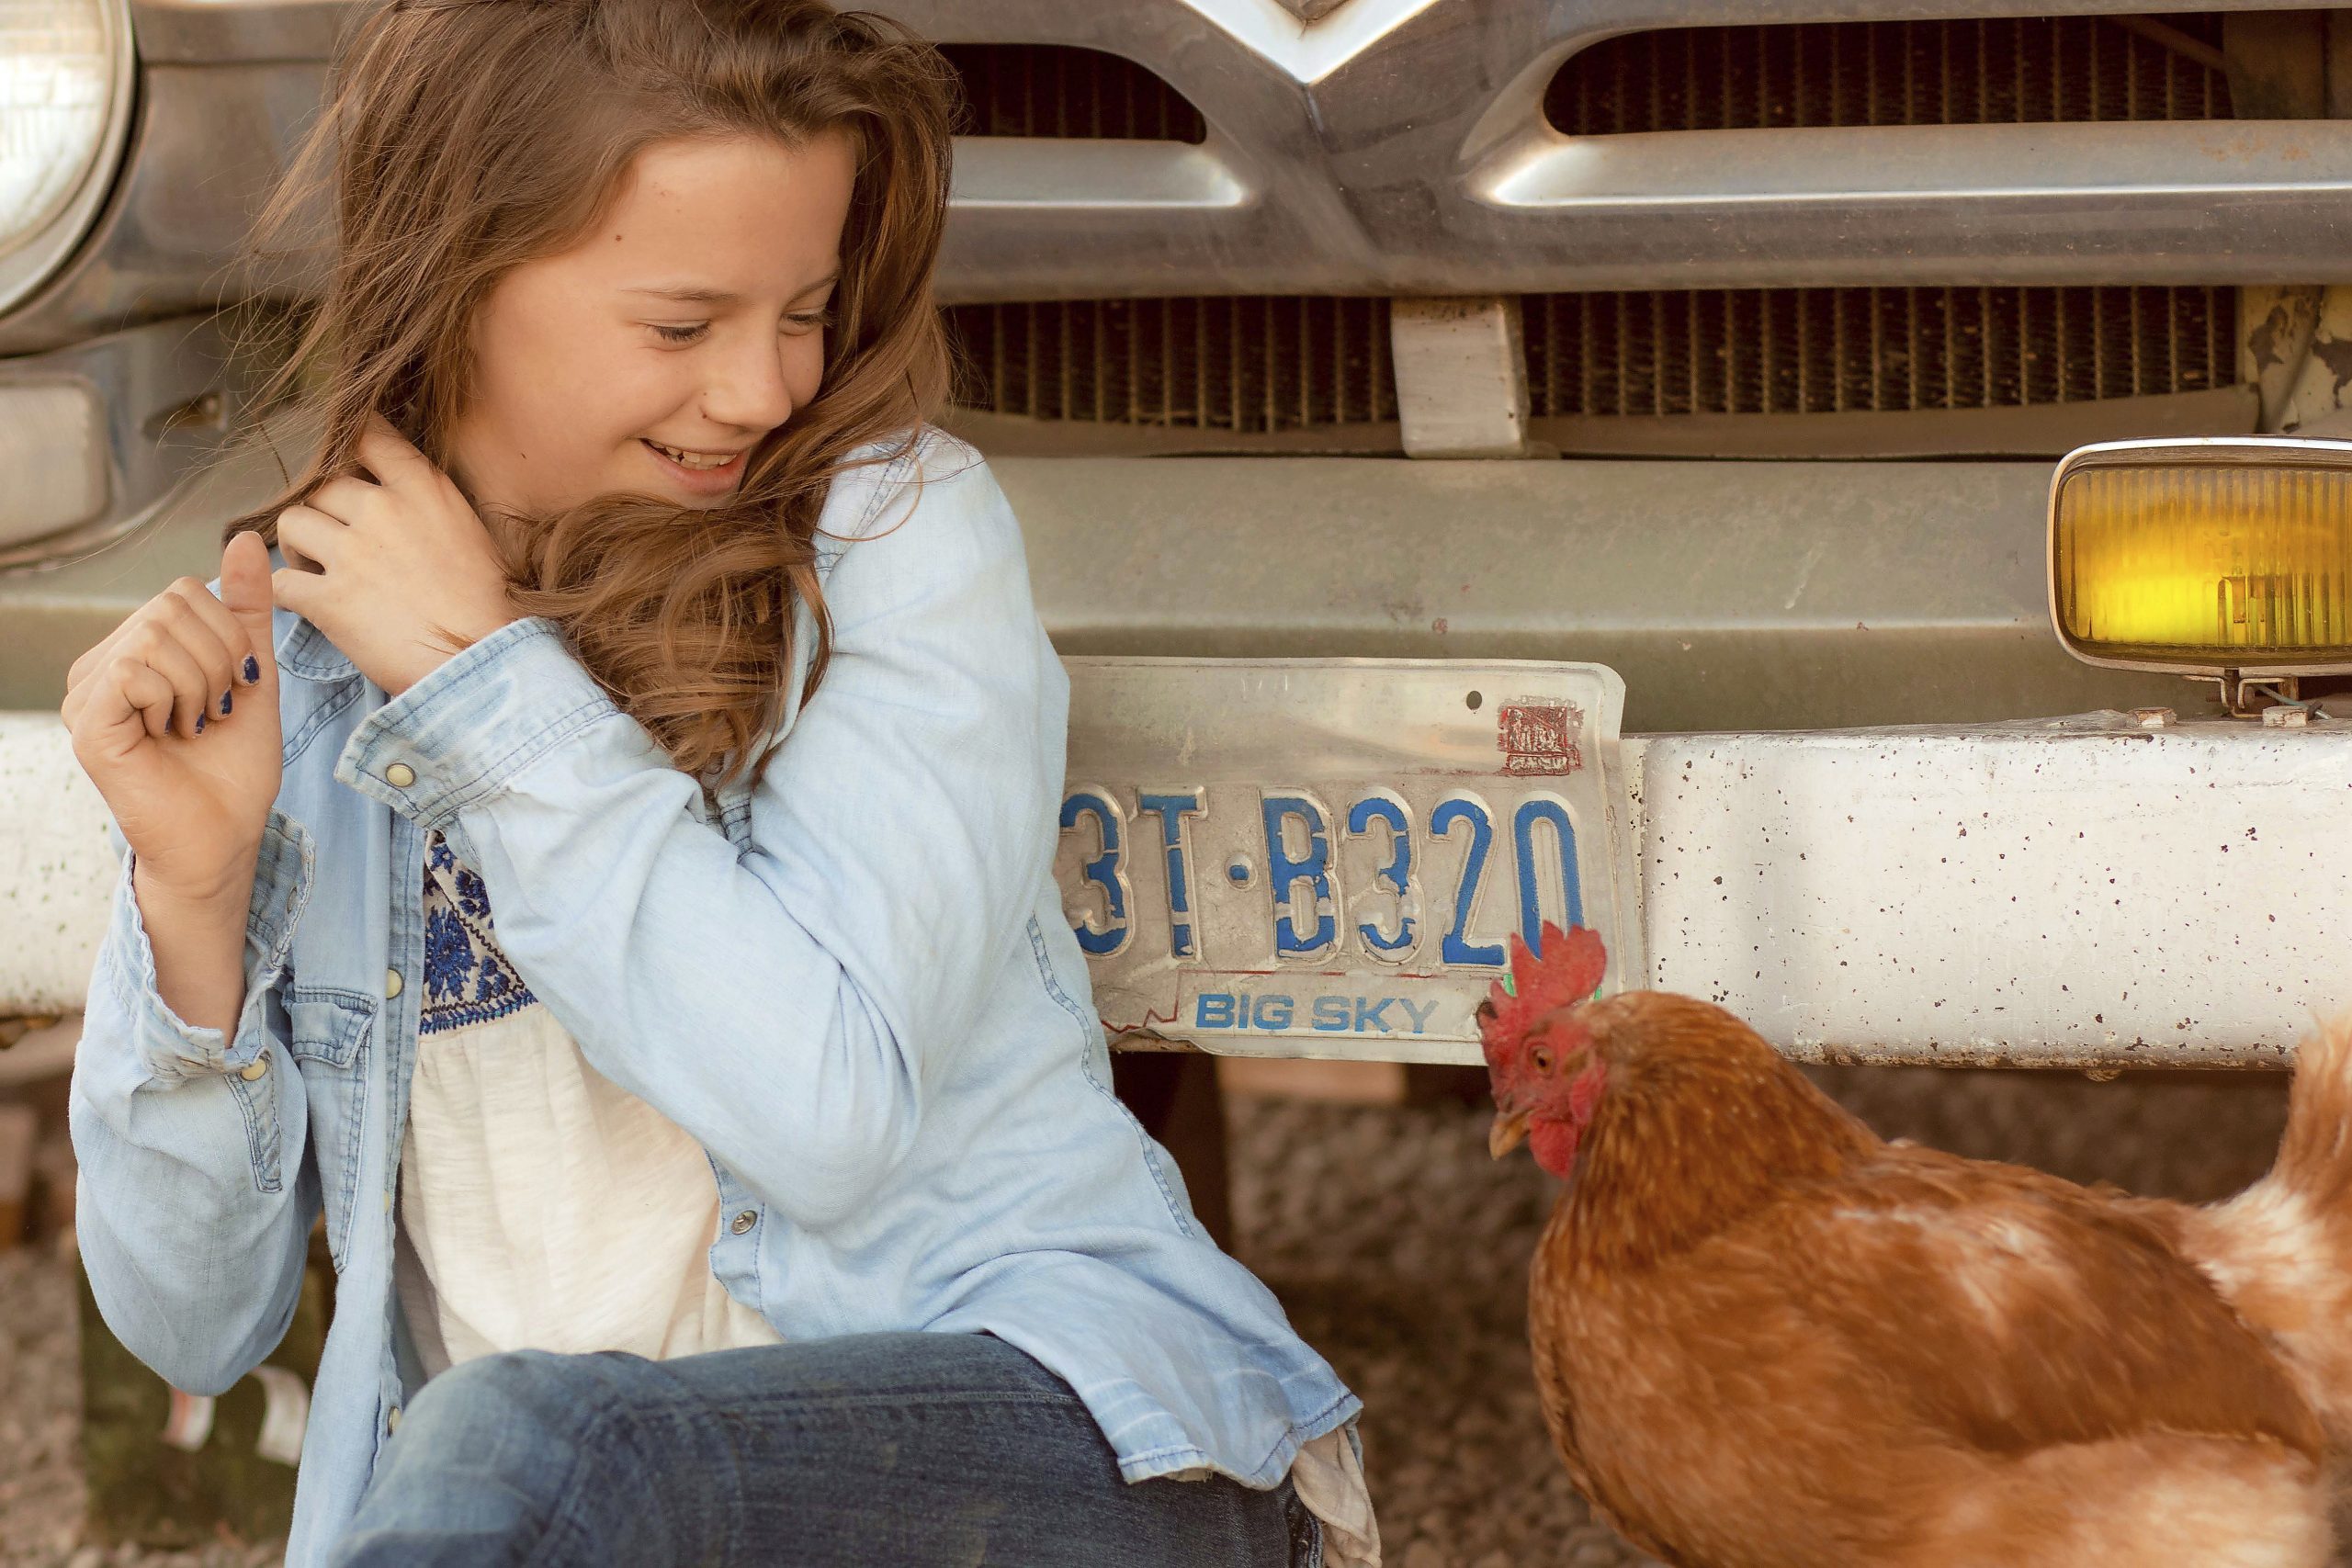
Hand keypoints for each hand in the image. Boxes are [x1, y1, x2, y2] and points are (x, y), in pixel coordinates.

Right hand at [63, 532, 282, 903]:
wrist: (226, 833)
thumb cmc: (234, 764)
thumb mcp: (253, 671)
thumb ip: (246, 608)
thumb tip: (247, 537)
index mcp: (135, 650)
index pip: (183, 591)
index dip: (228, 636)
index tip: (234, 689)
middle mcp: (100, 666)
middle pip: (170, 607)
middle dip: (219, 660)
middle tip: (215, 711)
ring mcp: (85, 694)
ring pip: (154, 636)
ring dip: (200, 685)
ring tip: (194, 726)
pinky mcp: (86, 722)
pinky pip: (134, 670)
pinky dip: (174, 700)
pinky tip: (172, 735)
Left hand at [272, 415, 517, 694]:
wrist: (483, 659)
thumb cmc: (487, 604)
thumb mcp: (469, 530)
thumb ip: (426, 502)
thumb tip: (391, 491)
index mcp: (423, 489)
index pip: (366, 435)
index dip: (346, 444)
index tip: (343, 463)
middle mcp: (383, 510)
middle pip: (321, 485)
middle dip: (322, 512)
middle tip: (332, 539)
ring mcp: (353, 553)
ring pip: (290, 524)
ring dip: (296, 546)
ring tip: (315, 569)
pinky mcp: (329, 599)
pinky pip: (281, 581)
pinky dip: (287, 593)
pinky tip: (307, 603)